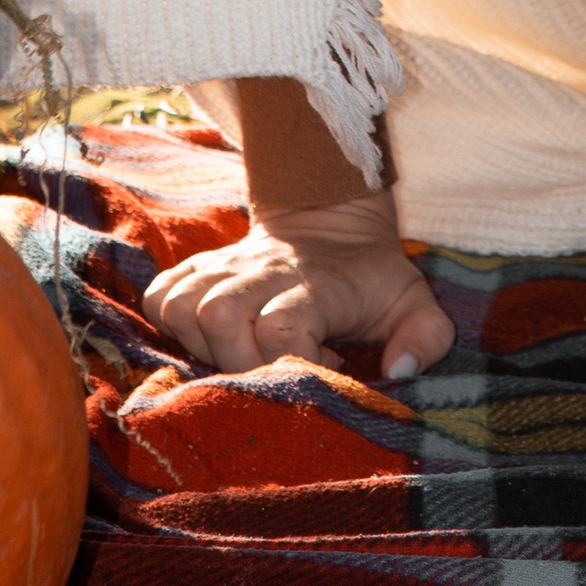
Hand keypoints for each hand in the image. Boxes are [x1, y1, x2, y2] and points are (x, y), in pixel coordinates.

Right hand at [146, 186, 455, 378]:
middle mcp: (262, 272)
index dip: (294, 363)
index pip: (282, 327)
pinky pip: (160, 297)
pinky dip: (171, 326)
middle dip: (240, 364)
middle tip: (274, 369)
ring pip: (184, 308)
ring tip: (245, 355)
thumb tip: (398, 372)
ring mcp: (225, 267)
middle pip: (221, 320)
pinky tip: (212, 340)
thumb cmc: (368, 274)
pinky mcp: (197, 267)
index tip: (325, 366)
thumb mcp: (413, 297)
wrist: (328, 213)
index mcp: (315, 282)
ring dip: (205, 347)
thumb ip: (426, 334)